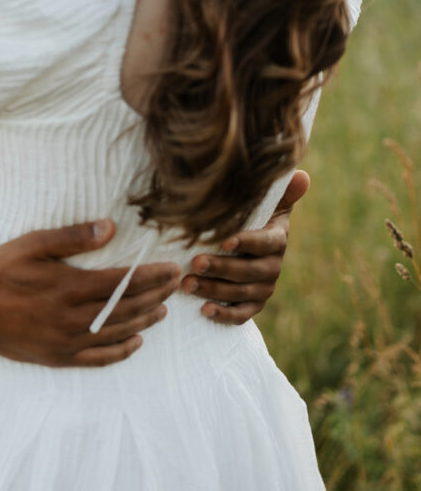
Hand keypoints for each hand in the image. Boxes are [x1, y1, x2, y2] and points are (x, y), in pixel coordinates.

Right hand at [0, 220, 180, 367]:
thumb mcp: (33, 244)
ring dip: (144, 321)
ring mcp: (67, 342)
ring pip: (117, 333)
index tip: (171, 269)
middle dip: (155, 295)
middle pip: (127, 308)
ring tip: (163, 310)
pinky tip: (134, 342)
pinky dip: (120, 351)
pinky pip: (98, 358)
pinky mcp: (57, 357)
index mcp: (71, 288)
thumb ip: (73, 237)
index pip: (124, 282)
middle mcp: (74, 319)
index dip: (152, 276)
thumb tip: (110, 227)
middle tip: (174, 285)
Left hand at [180, 170, 309, 324]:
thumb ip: (281, 191)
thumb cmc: (252, 215)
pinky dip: (224, 315)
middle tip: (195, 263)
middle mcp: (273, 266)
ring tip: (187, 284)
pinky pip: (242, 314)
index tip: (225, 241)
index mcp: (277, 239)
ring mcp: (264, 288)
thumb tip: (302, 176)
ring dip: (213, 289)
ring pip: (241, 293)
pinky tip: (204, 310)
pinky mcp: (254, 305)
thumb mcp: (266, 202)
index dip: (247, 243)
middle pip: (249, 271)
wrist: (250, 245)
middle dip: (221, 268)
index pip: (265, 243)